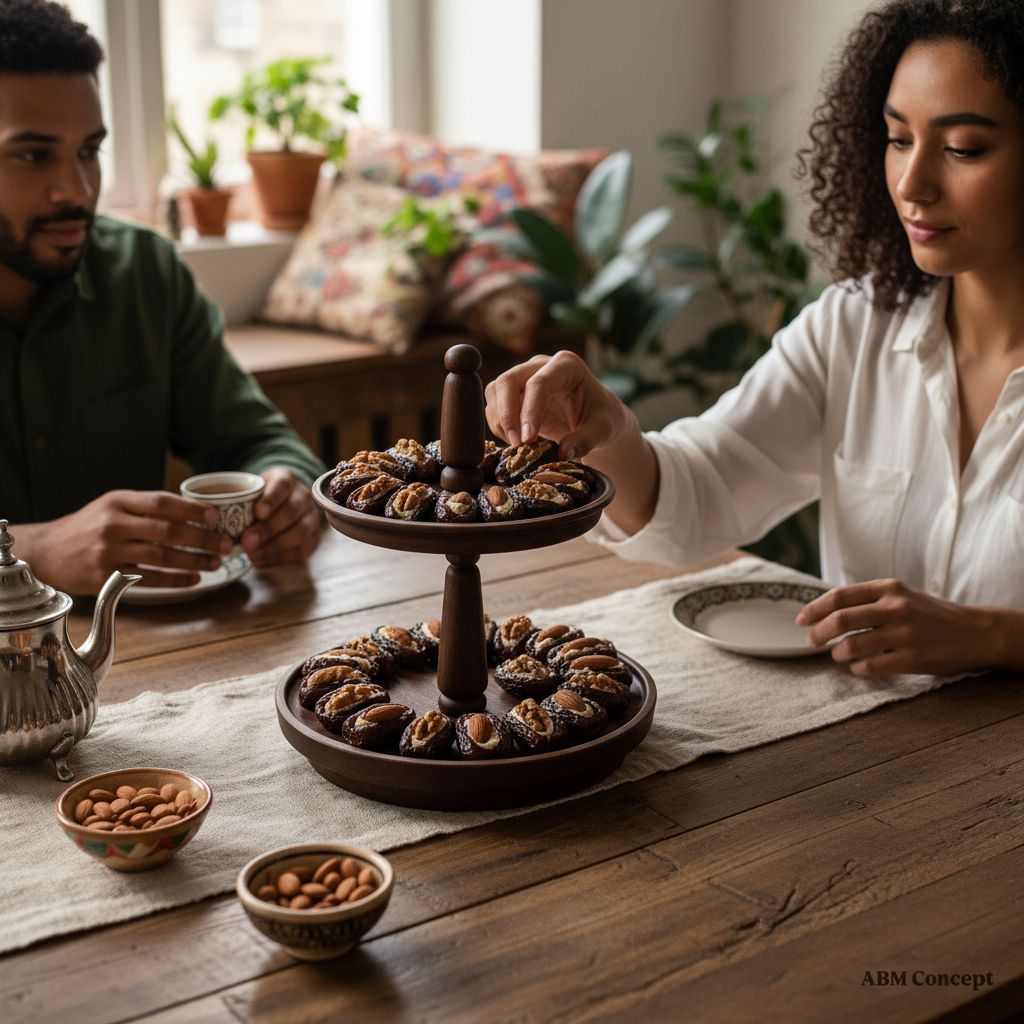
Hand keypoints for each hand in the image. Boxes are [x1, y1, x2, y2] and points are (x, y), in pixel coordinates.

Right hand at [20, 490, 229, 594]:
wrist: (47, 551)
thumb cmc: (90, 527)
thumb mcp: (113, 506)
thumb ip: (146, 507)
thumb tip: (196, 512)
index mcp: (119, 501)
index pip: (162, 502)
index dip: (192, 509)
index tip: (216, 517)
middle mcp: (113, 524)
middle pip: (167, 530)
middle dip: (201, 539)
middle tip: (225, 544)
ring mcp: (108, 551)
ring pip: (161, 556)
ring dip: (194, 561)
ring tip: (215, 563)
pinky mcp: (105, 576)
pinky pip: (149, 579)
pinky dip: (175, 580)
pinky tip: (193, 578)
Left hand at [241, 468, 320, 567]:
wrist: (282, 506)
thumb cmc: (259, 498)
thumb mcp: (250, 490)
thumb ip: (241, 500)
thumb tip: (220, 516)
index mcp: (286, 479)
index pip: (283, 484)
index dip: (271, 499)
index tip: (257, 513)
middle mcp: (303, 497)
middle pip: (291, 511)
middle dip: (269, 529)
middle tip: (247, 541)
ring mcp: (311, 518)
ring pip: (300, 533)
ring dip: (274, 547)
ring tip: (252, 555)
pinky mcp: (312, 539)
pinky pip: (300, 551)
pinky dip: (278, 559)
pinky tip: (260, 562)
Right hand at [484, 351, 631, 457]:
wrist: (595, 417)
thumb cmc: (602, 417)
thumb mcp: (603, 430)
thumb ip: (586, 440)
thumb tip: (563, 454)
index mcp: (567, 365)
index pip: (539, 383)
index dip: (529, 411)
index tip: (527, 440)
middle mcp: (541, 365)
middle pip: (508, 380)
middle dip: (506, 414)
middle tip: (516, 444)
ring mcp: (525, 375)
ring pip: (496, 390)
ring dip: (499, 420)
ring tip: (516, 446)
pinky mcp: (514, 392)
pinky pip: (494, 404)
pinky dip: (498, 424)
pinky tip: (515, 442)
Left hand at [796, 578, 987, 675]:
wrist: (977, 632)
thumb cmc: (931, 615)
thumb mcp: (901, 595)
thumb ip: (869, 600)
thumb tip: (825, 611)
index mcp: (889, 588)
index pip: (839, 596)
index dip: (814, 609)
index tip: (800, 620)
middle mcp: (895, 607)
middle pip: (840, 620)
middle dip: (818, 633)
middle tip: (812, 642)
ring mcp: (905, 633)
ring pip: (852, 645)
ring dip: (837, 654)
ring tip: (839, 655)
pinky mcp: (913, 658)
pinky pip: (871, 666)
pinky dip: (858, 669)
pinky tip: (858, 668)